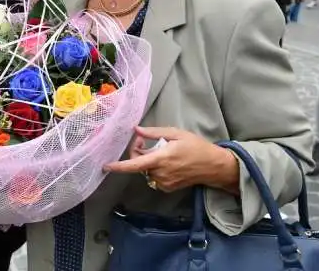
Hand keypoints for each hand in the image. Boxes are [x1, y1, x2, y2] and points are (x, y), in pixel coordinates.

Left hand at [104, 127, 239, 192]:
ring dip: (146, 160)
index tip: (106, 166)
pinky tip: (166, 161)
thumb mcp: (176, 133)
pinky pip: (153, 176)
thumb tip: (136, 130)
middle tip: (145, 139)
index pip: (135, 164)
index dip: (119, 166)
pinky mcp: (167, 188)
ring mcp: (163, 183)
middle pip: (138, 164)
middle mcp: (160, 173)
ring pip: (145, 170)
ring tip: (160, 150)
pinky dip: (154, 168)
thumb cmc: (196, 147)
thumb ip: (154, 133)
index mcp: (161, 159)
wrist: (212, 166)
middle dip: (138, 151)